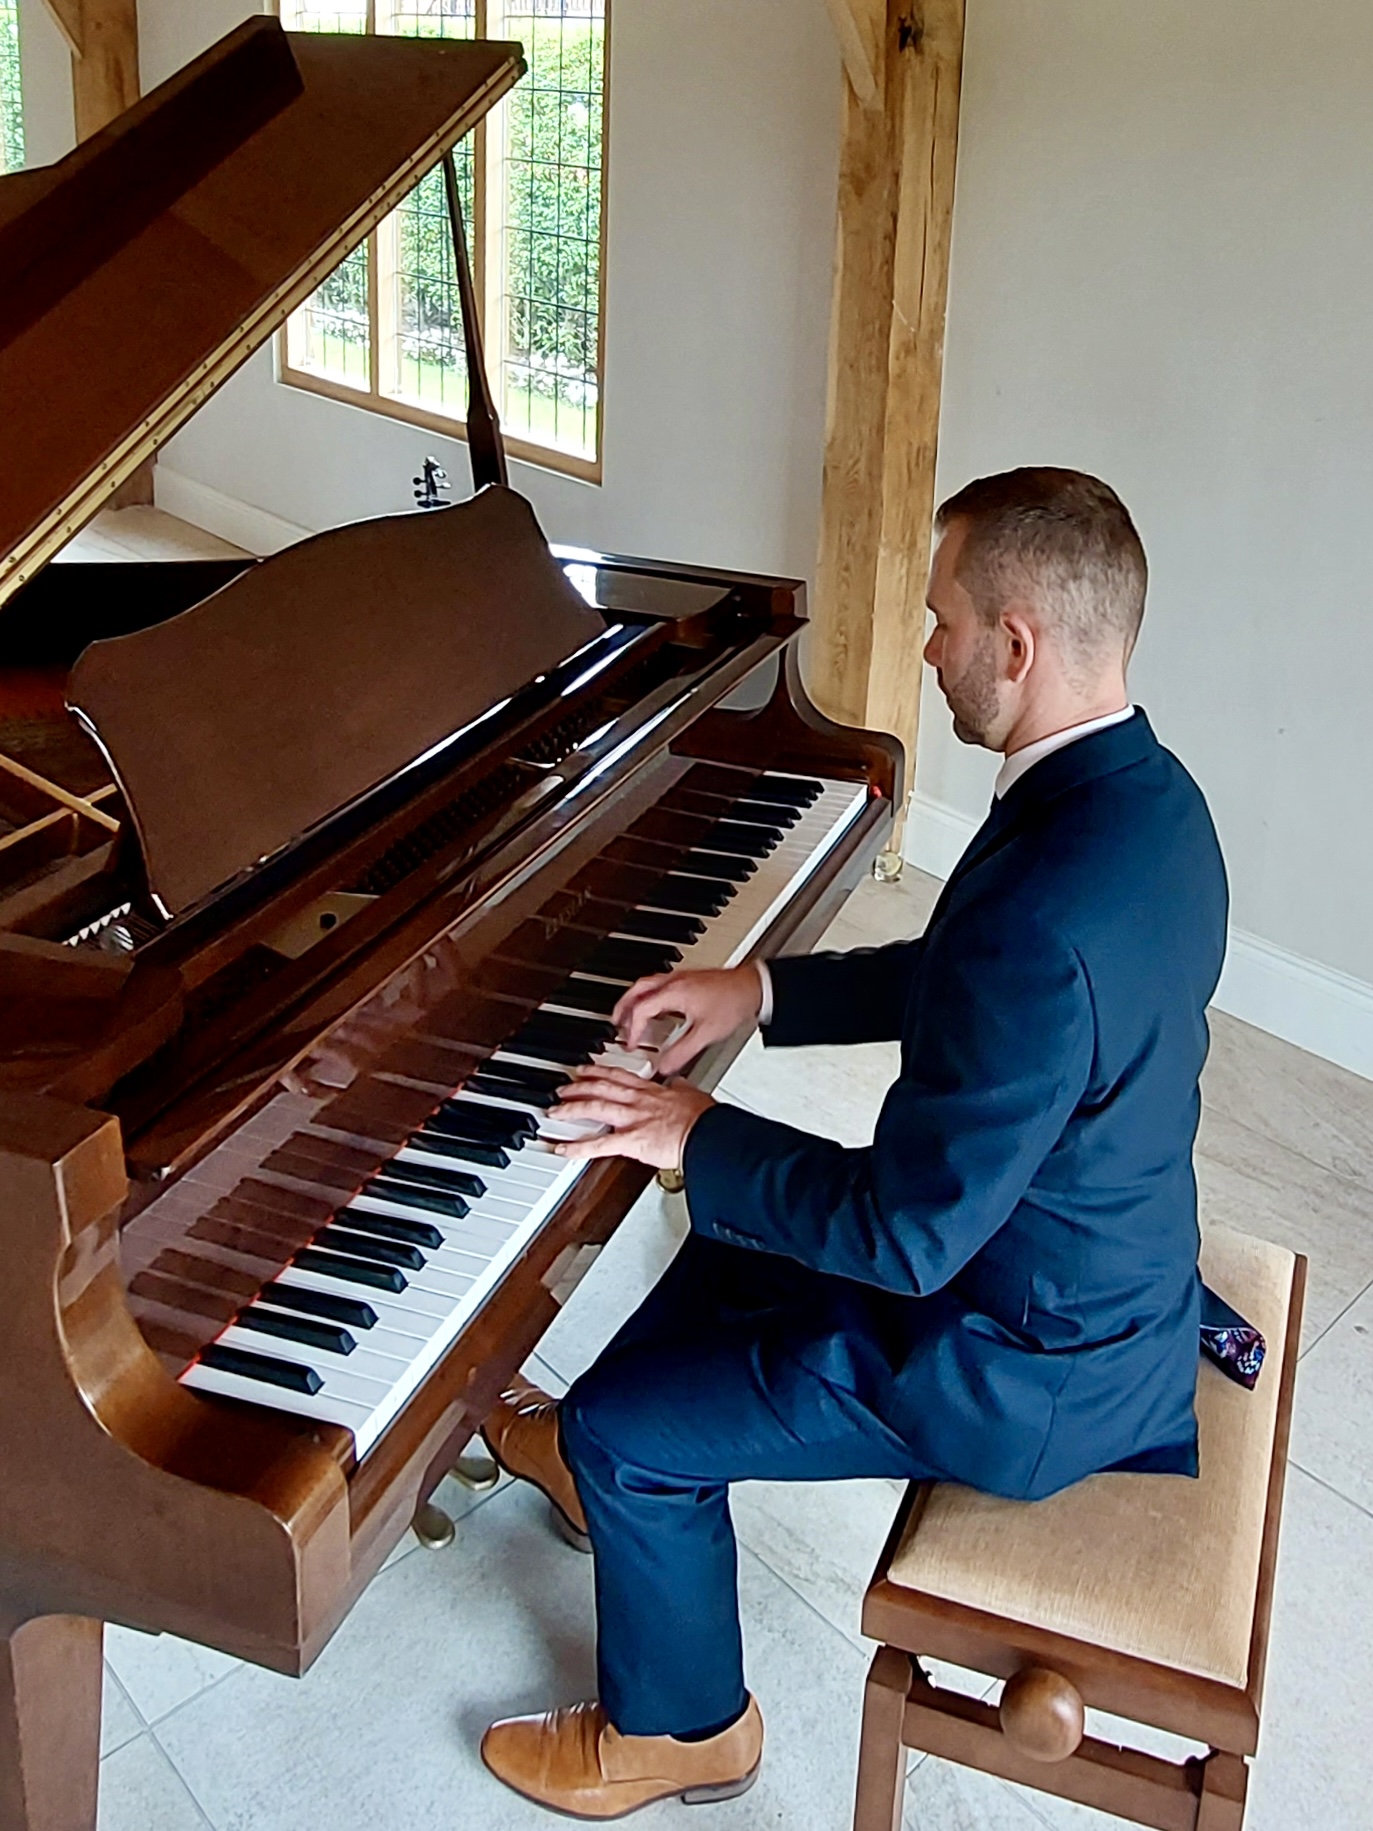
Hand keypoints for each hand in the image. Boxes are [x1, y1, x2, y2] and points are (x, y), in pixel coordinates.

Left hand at [549, 1067, 714, 1168]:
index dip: (598, 1071)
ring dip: (571, 1107)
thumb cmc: (704, 1119)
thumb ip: (681, 1088)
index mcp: (651, 1090)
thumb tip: (680, 1083)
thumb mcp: (692, 1093)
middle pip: (600, 1087)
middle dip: (578, 1086)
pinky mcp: (631, 1141)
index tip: (586, 1069)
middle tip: (562, 1087)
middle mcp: (637, 1100)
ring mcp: (631, 1119)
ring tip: (555, 1110)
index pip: (618, 1076)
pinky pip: (598, 1145)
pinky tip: (563, 1149)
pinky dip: (578, 1147)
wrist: (708, 1134)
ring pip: (594, 1107)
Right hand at [614, 965, 763, 1076]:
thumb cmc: (733, 1003)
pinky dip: (649, 996)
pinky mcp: (689, 979)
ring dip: (635, 1000)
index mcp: (673, 993)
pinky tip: (656, 1008)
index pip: (641, 1010)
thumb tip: (664, 1067)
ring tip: (630, 1015)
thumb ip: (682, 1053)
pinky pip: (659, 984)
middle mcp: (674, 982)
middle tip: (617, 1023)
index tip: (631, 1044)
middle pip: (637, 990)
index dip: (633, 1029)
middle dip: (623, 1008)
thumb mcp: (706, 1034)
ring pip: (647, 985)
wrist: (753, 986)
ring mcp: (681, 978)